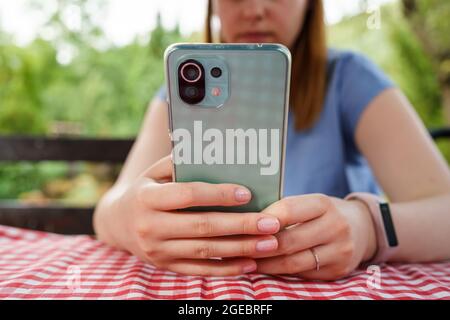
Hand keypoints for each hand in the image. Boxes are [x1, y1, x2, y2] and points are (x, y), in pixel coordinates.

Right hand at [94, 155, 281, 276]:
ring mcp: (158, 250)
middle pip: (202, 226)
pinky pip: (200, 270)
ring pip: (205, 250)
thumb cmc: (145, 191)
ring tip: (269, 242)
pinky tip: (250, 263)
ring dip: (241, 248)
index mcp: (147, 198)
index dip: (218, 194)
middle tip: (271, 222)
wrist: (117, 224)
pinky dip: (227, 269)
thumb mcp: (154, 172)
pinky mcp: (166, 266)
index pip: (188, 195)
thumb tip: (212, 147)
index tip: (247, 193)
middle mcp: (150, 226)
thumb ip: (179, 160)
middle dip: (240, 225)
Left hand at [253, 194, 376, 279]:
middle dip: (260, 246)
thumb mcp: (311, 203)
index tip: (244, 224)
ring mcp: (339, 251)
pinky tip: (266, 268)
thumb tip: (248, 218)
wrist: (363, 229)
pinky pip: (302, 274)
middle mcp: (335, 227)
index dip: (264, 219)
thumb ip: (286, 209)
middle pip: (289, 241)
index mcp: (324, 204)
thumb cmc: (324, 213)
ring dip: (266, 263)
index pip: (289, 210)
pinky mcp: (337, 271)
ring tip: (246, 261)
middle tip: (237, 247)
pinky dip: (280, 272)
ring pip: (294, 262)